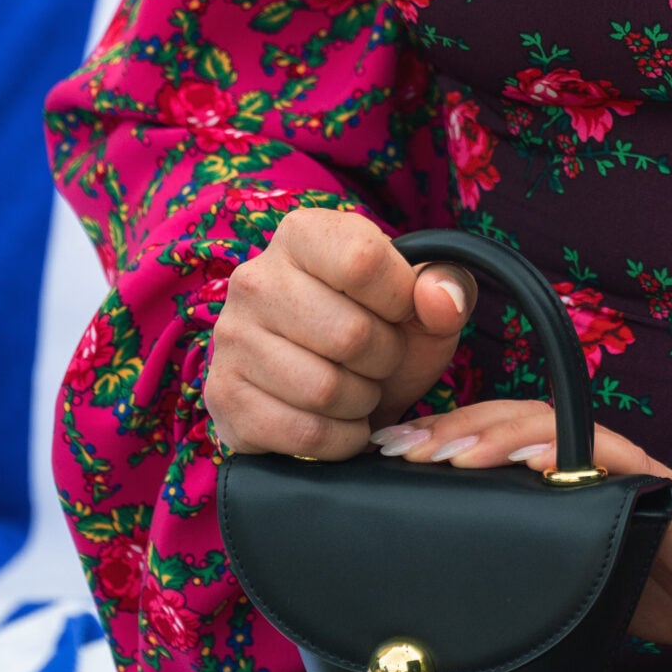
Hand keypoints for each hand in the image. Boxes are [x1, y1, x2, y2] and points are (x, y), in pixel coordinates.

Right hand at [204, 208, 477, 459]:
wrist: (333, 386)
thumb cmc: (382, 329)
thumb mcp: (425, 302)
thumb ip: (448, 288)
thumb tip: (438, 300)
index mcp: (303, 233)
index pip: (362, 261)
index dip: (399, 299)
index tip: (399, 312)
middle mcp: (254, 278)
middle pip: (349, 334)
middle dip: (384, 359)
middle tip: (379, 360)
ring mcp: (230, 339)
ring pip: (325, 389)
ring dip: (362, 401)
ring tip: (359, 387)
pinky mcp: (223, 396)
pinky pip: (301, 432)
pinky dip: (338, 438)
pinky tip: (340, 421)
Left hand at [374, 401, 671, 666]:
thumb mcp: (580, 583)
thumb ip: (530, 572)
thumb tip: (446, 599)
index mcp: (568, 480)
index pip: (492, 443)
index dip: (436, 440)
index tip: (377, 455)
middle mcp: (591, 462)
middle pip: (508, 425)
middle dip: (446, 431)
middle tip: (389, 449)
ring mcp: (625, 470)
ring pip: (548, 431)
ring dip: (491, 436)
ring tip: (441, 454)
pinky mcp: (658, 492)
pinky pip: (608, 461)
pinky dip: (565, 455)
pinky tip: (528, 461)